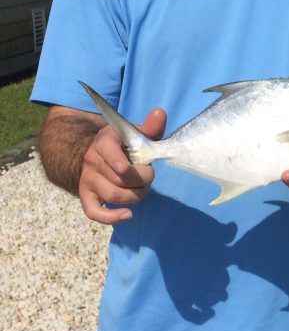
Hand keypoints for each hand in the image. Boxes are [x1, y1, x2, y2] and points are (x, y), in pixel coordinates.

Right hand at [79, 108, 165, 224]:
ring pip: (113, 195)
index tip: (125, 167)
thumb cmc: (125, 144)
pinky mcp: (87, 196)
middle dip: (142, 180)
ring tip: (142, 189)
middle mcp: (92, 160)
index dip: (116, 161)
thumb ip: (150, 127)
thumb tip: (160, 113)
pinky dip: (111, 217)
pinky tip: (127, 215)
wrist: (100, 154)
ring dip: (135, 196)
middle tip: (148, 176)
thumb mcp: (136, 133)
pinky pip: (94, 212)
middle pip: (120, 178)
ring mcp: (88, 179)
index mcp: (105, 141)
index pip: (108, 151)